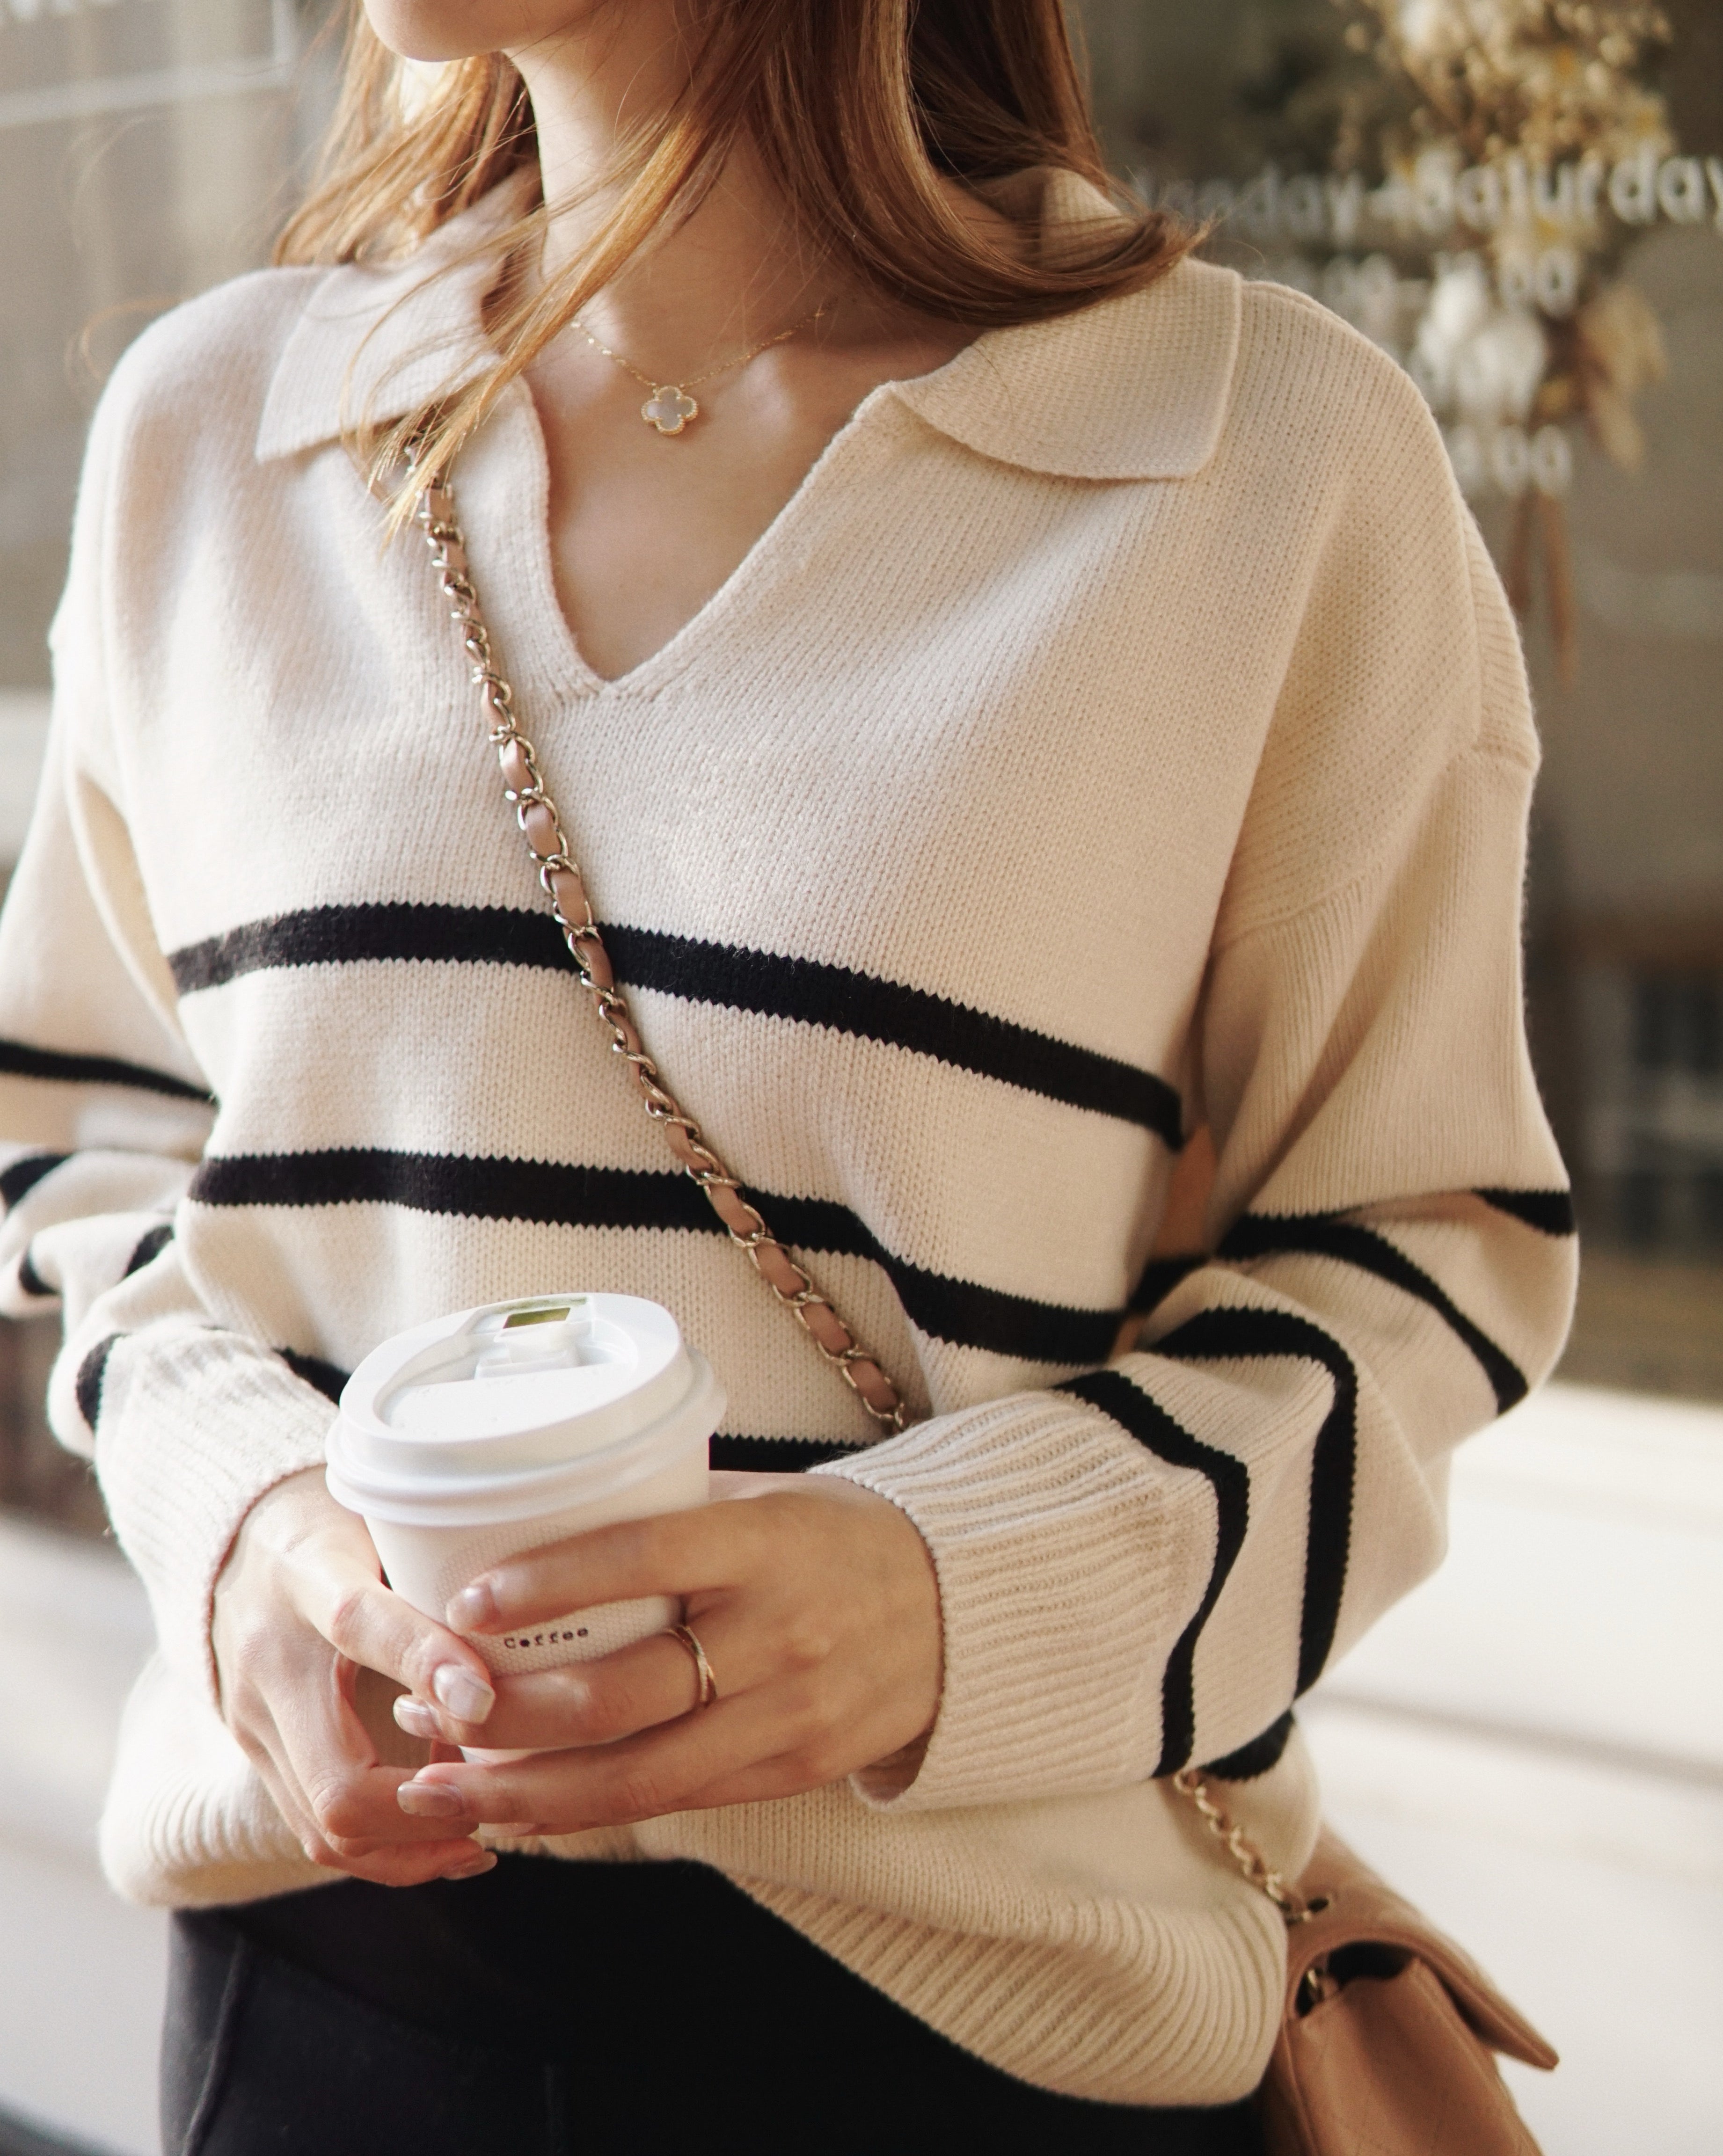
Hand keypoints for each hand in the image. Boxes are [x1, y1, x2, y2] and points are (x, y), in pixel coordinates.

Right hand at [211, 1468, 503, 1884]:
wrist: (240, 1548)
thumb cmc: (345, 1525)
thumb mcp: (388, 1514)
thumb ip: (445, 1552)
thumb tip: (536, 1597)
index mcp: (306, 1577)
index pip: (360, 1624)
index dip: (426, 1663)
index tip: (487, 1699)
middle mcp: (269, 1664)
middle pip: (338, 1779)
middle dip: (429, 1811)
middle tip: (501, 1804)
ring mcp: (256, 1726)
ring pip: (327, 1828)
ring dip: (414, 1846)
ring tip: (483, 1836)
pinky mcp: (260, 1761)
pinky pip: (317, 1833)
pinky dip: (388, 1849)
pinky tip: (449, 1836)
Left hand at [389, 1473, 941, 1833]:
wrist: (952, 1607)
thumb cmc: (829, 1538)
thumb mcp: (761, 1502)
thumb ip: (666, 1515)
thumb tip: (530, 1521)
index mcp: (767, 1545)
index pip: (645, 1556)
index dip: (551, 1582)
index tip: (466, 1600)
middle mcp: (779, 1633)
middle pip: (623, 1693)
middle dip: (507, 1713)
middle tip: (424, 1709)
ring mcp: (790, 1714)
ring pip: (637, 1773)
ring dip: (525, 1789)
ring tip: (440, 1785)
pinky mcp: (793, 1770)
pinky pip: (674, 1801)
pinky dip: (586, 1813)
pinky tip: (520, 1810)